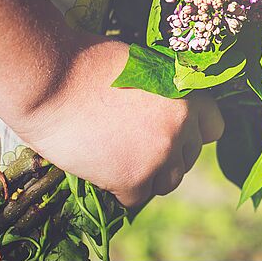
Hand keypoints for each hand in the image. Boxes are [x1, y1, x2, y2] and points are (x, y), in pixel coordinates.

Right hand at [9, 33, 223, 207]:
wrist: (47, 79)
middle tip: (134, 147)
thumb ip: (162, 90)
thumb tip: (166, 107)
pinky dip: (120, 190)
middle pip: (189, 158)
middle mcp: (182, 125)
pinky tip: (101, 170)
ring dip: (148, 176)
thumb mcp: (140, 65)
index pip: (214, 128)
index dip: (192, 133)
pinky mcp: (132, 178)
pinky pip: (137, 198)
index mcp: (188, 93)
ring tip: (119, 159)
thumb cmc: (84, 62)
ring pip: (168, 183)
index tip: (172, 134)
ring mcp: (160, 154)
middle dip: (167, 156)